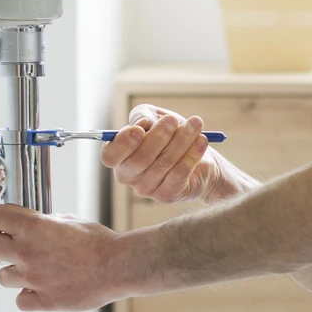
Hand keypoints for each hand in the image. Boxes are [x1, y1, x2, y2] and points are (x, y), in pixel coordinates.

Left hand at [0, 203, 129, 311]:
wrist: (118, 266)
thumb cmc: (99, 242)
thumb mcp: (69, 220)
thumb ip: (45, 223)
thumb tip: (33, 225)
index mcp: (33, 227)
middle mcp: (27, 252)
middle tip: (5, 249)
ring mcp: (34, 278)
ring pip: (2, 277)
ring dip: (14, 273)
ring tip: (33, 271)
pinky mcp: (44, 300)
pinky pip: (21, 300)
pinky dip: (29, 296)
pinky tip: (42, 289)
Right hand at [102, 104, 240, 204]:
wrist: (199, 155)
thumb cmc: (171, 133)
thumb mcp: (153, 116)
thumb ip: (142, 116)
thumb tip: (141, 124)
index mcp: (119, 156)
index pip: (110, 156)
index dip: (122, 144)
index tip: (139, 130)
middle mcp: (128, 176)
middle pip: (139, 160)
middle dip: (158, 137)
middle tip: (173, 120)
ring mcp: (146, 189)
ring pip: (162, 164)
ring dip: (181, 140)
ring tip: (196, 123)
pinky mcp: (167, 196)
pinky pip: (179, 175)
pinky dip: (191, 155)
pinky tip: (201, 140)